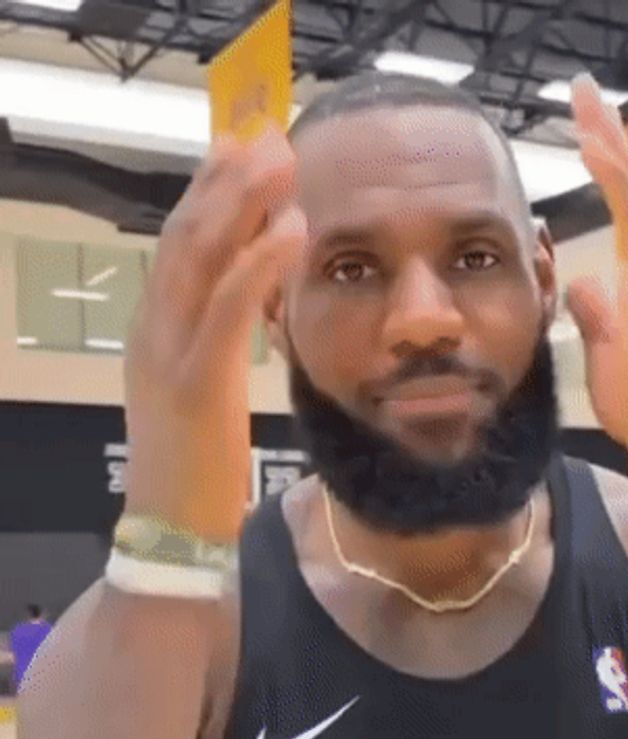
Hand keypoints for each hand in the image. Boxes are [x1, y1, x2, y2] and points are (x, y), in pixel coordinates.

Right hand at [122, 127, 306, 541]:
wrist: (171, 532)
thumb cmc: (197, 465)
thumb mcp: (205, 389)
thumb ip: (220, 340)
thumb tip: (252, 297)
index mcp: (157, 330)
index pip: (181, 247)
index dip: (210, 194)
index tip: (243, 151)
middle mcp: (153, 330)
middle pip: (185, 237)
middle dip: (226, 182)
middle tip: (265, 134)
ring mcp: (167, 353)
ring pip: (198, 259)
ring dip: (241, 203)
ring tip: (279, 159)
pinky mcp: (194, 383)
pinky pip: (227, 311)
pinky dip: (259, 265)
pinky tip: (292, 230)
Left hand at [565, 75, 627, 485]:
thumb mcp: (606, 348)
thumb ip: (597, 313)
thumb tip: (583, 284)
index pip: (626, 205)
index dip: (606, 162)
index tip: (584, 123)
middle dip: (610, 133)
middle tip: (585, 89)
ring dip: (612, 142)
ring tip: (587, 99)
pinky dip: (616, 179)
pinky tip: (594, 145)